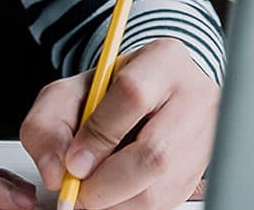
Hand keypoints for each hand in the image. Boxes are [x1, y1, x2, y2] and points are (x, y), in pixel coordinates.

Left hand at [19, 38, 218, 209]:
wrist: (149, 97)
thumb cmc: (109, 92)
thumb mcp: (72, 90)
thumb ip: (50, 123)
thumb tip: (57, 171)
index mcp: (164, 59)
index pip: (133, 95)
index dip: (98, 135)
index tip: (73, 162)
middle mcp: (195, 97)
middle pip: (154, 153)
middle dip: (105, 182)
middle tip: (79, 189)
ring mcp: (203, 138)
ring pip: (159, 189)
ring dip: (116, 200)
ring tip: (95, 187)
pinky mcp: (199, 174)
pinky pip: (162, 205)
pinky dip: (130, 205)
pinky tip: (115, 189)